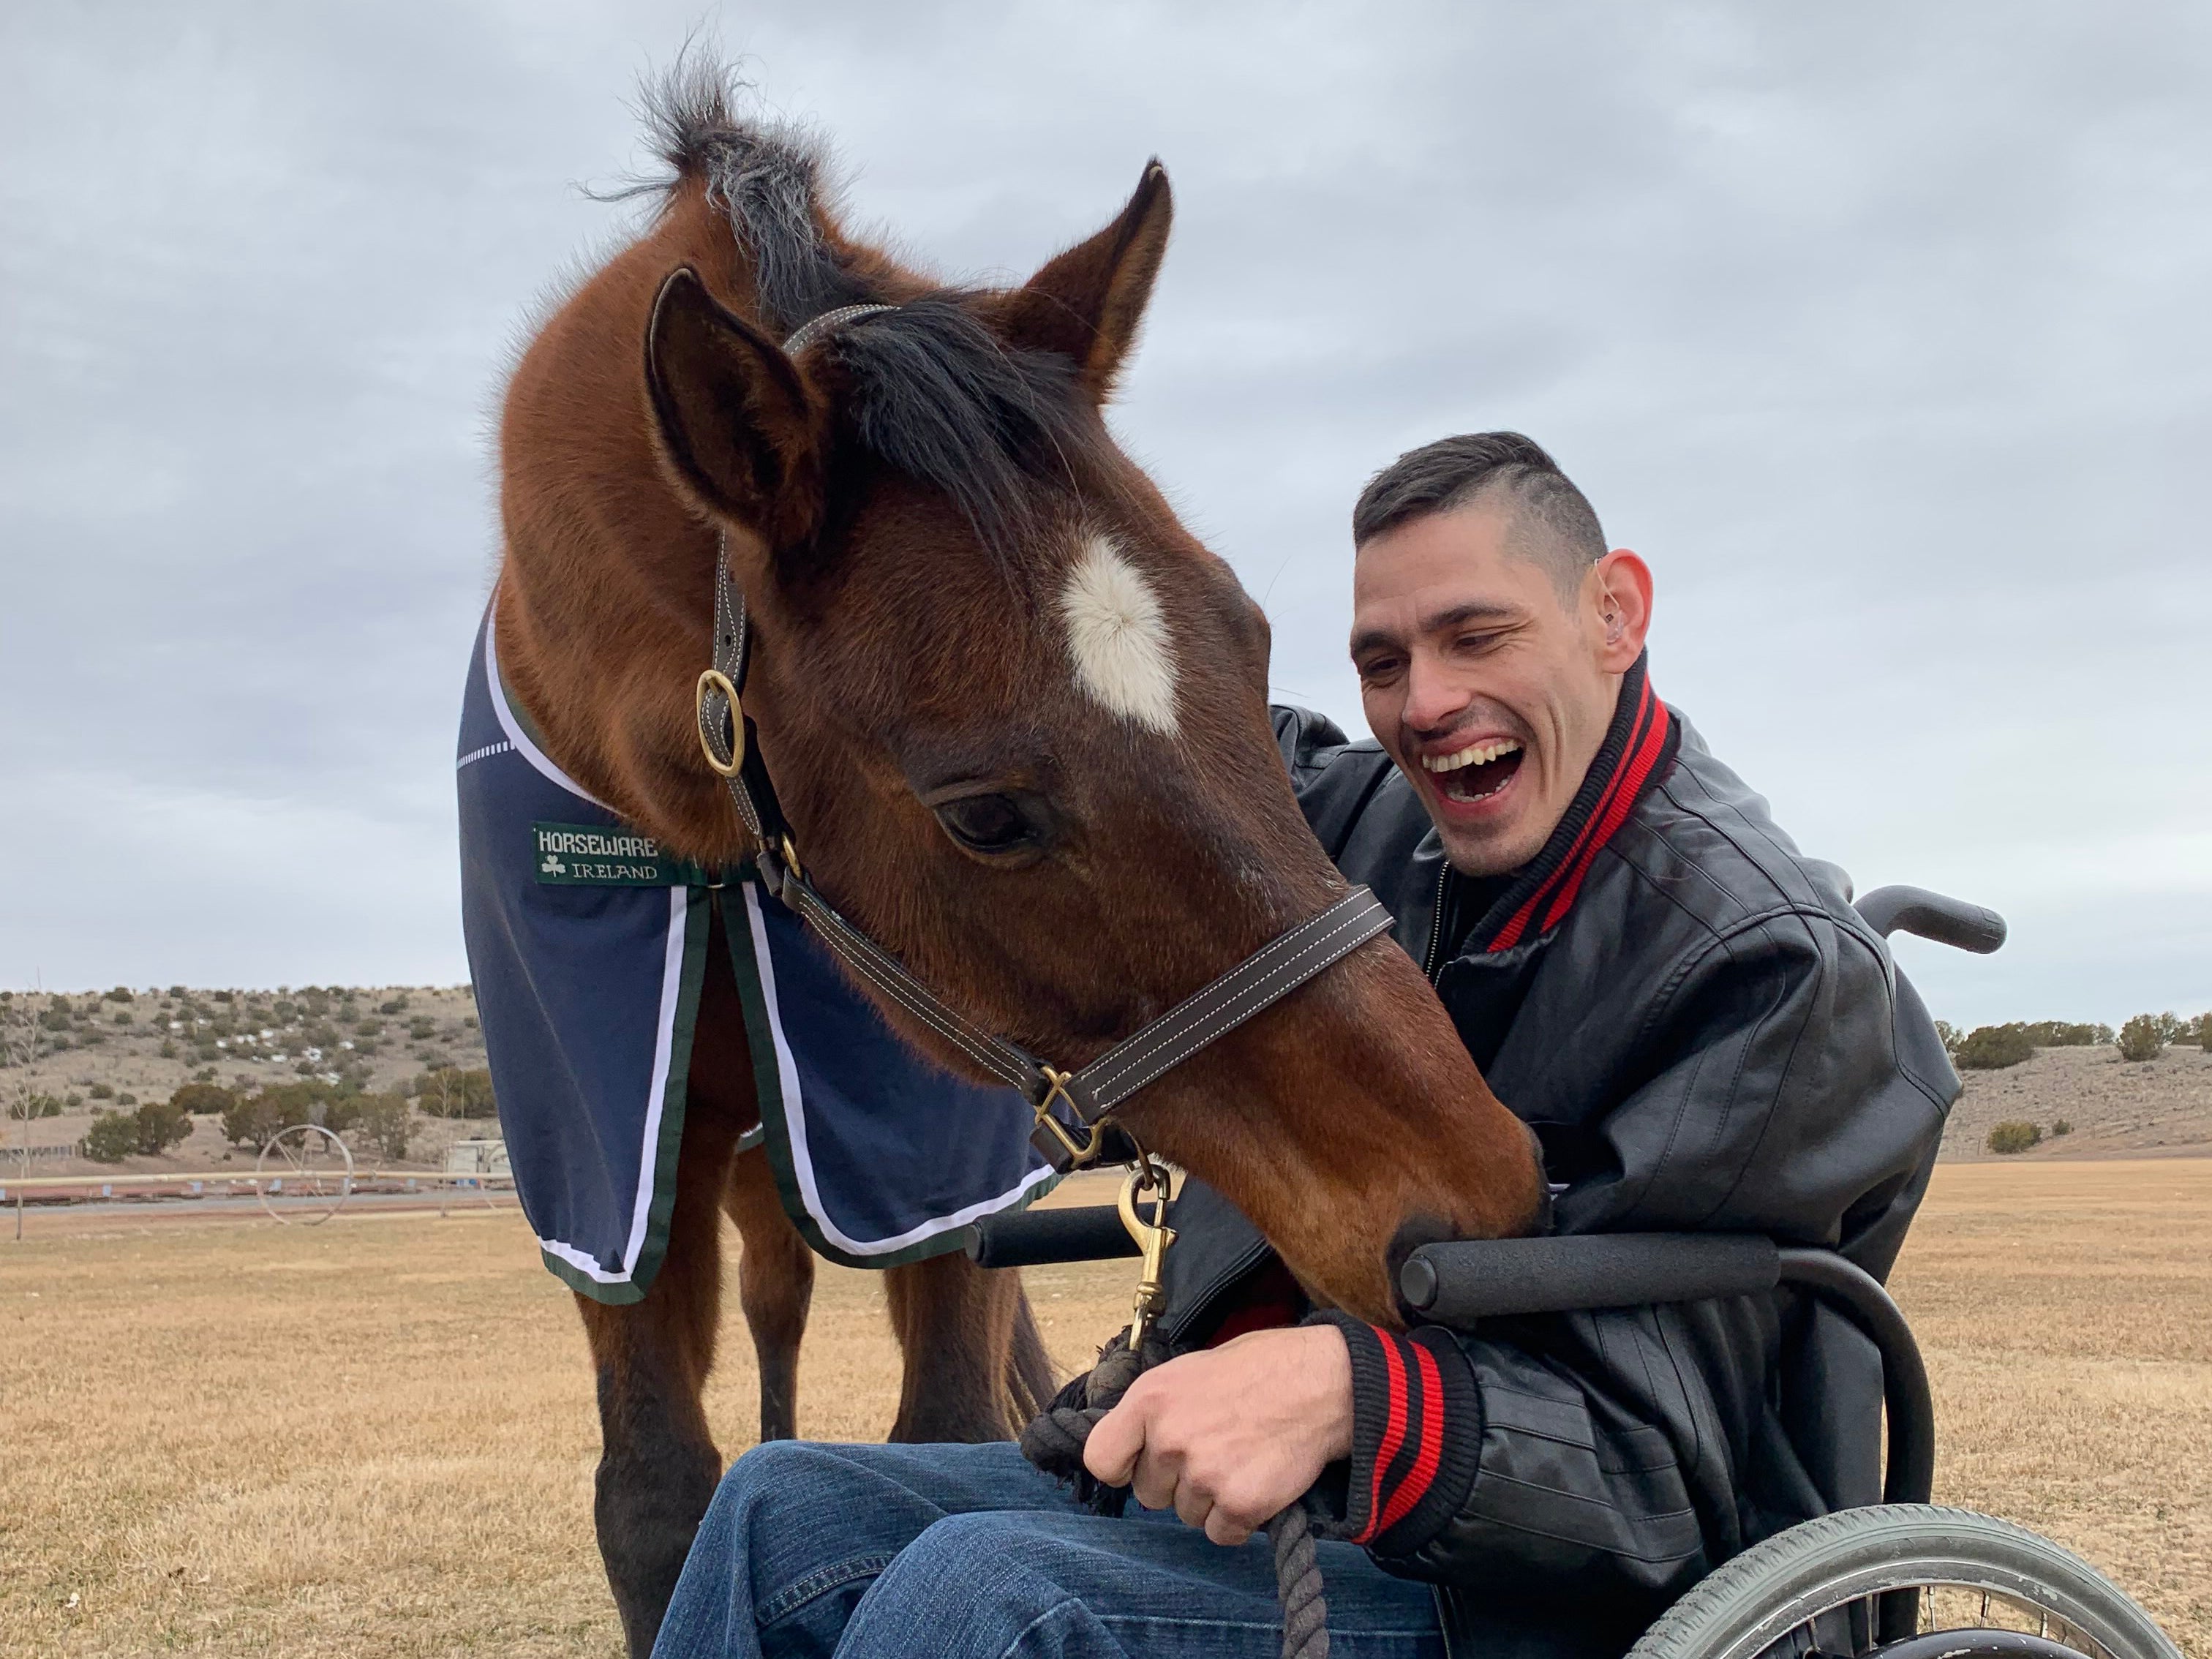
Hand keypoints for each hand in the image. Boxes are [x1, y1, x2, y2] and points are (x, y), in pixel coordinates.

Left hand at [1081, 1324, 1352, 1545]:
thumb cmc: (1258, 1369)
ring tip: (1239, 1459)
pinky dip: (1237, 1518)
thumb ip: (1154, 1409)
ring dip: (1208, 1499)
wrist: (1321, 1382)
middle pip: (1148, 1493)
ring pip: (1185, 1514)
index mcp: (1150, 1399)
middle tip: (1212, 1451)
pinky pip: (1219, 1532)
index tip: (1137, 1464)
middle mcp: (1170, 1439)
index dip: (1121, 1466)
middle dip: (1175, 1481)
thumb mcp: (1189, 1369)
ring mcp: (1205, 1474)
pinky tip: (1255, 1481)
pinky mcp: (1240, 1504)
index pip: (1100, 1458)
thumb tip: (1131, 1443)